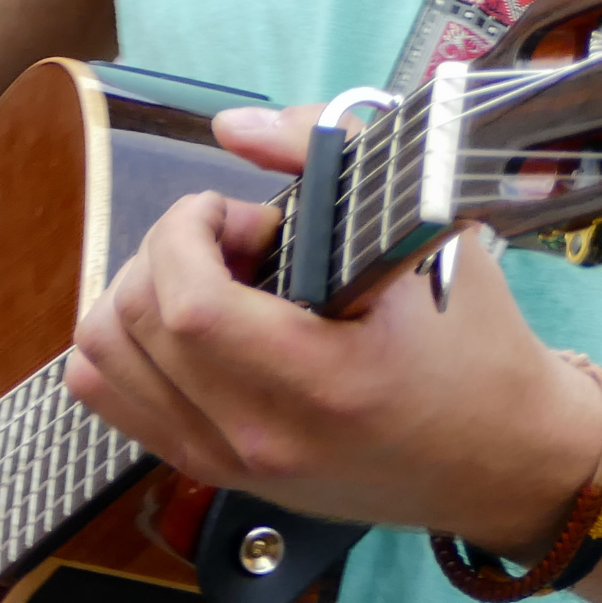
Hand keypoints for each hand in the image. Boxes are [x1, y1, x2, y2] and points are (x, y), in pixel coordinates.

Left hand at [65, 104, 601, 557]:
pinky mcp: (210, 474)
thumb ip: (327, 160)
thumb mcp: (424, 235)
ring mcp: (227, 464)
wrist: (499, 461)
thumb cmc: (473, 347)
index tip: (240, 213)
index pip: (187, 305)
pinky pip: (111, 398)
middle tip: (237, 244)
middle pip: (133, 322)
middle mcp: (261, 437)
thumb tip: (234, 127)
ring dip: (140, 295)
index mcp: (322, 383)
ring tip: (212, 284)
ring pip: (102, 360)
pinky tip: (190, 326)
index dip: (188, 230)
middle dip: (169, 252)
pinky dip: (129, 344)